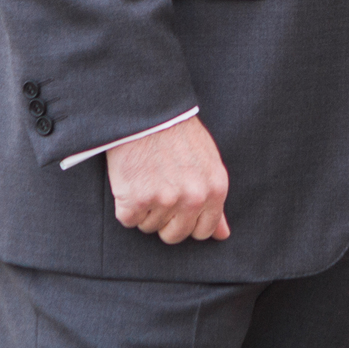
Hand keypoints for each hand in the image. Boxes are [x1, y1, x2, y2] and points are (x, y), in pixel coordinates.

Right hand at [106, 115, 230, 243]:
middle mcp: (193, 198)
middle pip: (175, 235)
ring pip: (149, 227)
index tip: (178, 209)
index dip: (188, 222)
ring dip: (145, 208)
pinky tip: (132, 179)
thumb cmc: (178, 134)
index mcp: (215, 189)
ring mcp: (165, 200)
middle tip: (158, 190)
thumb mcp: (207, 162)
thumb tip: (223, 235)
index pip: (204, 232)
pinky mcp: (136, 200)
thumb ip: (214, 200)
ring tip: (146, 177)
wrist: (147, 112)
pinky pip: (128, 219)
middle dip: (164, 220)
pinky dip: (125, 204)